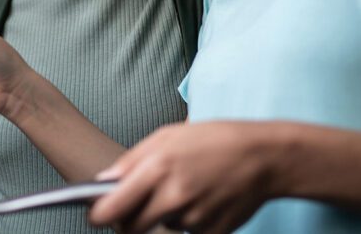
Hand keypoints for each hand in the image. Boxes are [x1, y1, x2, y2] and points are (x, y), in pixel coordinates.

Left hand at [88, 122, 275, 233]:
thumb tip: (103, 181)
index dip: (99, 216)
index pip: (113, 208)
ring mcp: (193, 218)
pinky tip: (205, 197)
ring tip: (187, 186)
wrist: (264, 157)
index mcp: (158, 168)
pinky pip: (189, 231)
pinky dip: (191, 218)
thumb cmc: (214, 140)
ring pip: (163, 225)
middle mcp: (173, 197)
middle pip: (132, 227)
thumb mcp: (168, 136)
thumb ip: (131, 161)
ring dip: (166, 213)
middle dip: (129, 220)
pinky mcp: (212, 233)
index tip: (96, 216)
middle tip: (137, 204)